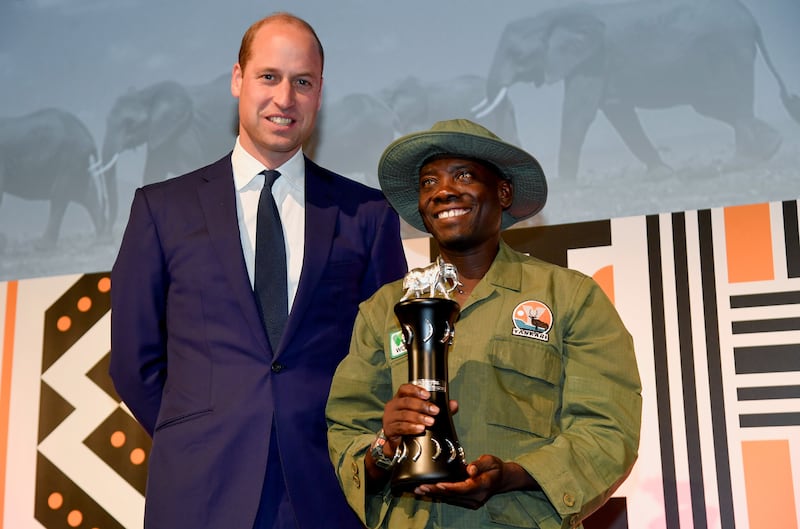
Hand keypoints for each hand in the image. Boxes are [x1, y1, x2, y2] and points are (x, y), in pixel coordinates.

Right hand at [365, 384, 457, 485]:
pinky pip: (400, 427)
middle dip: (422, 406)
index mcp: (400, 398)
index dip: (416, 390)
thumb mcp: (425, 414)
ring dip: (418, 417)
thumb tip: (453, 404)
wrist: (400, 444)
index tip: (428, 395)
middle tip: (435, 411)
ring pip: (404, 414)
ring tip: (430, 421)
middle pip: (406, 401)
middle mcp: (393, 406)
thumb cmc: (412, 425)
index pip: (404, 389)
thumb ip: (440, 408)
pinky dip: (411, 427)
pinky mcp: (389, 430)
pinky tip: (420, 429)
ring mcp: (389, 417)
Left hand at [412, 455, 537, 508]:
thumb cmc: (495, 467)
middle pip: (453, 495)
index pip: (464, 488)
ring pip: (450, 498)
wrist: (502, 479)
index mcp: (482, 485)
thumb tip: (469, 469)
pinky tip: (428, 492)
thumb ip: (479, 464)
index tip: (438, 484)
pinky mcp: (468, 502)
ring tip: (419, 490)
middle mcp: (476, 496)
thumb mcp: (490, 461)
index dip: (450, 487)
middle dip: (436, 491)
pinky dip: (439, 495)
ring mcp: (472, 501)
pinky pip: (452, 499)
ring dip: (435, 494)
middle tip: (420, 487)